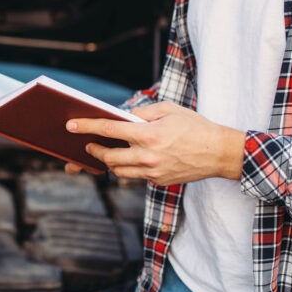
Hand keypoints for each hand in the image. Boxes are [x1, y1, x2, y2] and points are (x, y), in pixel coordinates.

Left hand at [65, 102, 244, 184]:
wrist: (220, 153)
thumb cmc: (196, 126)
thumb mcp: (169, 110)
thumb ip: (143, 113)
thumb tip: (123, 117)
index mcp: (148, 134)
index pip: (109, 129)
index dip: (87, 127)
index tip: (71, 126)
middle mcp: (147, 156)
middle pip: (108, 156)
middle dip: (94, 150)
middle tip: (88, 145)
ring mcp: (153, 172)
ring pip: (119, 170)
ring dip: (109, 161)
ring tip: (106, 152)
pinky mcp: (159, 181)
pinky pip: (136, 176)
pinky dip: (129, 168)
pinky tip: (129, 159)